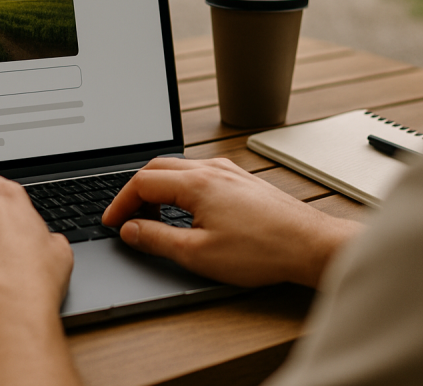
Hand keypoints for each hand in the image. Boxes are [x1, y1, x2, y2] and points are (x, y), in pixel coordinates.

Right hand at [101, 157, 362, 287]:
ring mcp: (230, 172)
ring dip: (159, 188)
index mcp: (196, 183)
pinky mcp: (243, 181)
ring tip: (152, 216)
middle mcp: (212, 169)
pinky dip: (181, 188)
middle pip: (158, 168)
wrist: (311, 245)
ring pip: (180, 169)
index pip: (142, 182)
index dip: (120, 203)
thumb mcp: (198, 254)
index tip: (112, 222)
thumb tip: (130, 230)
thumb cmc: (262, 251)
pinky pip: (201, 175)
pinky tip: (186, 210)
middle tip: (126, 218)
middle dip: (135, 192)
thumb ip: (157, 240)